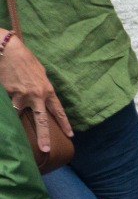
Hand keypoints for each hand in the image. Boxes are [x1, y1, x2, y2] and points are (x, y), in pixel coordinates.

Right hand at [0, 36, 72, 153]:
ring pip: (17, 113)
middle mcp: (35, 96)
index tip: (70, 135)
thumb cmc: (24, 58)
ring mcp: (19, 95)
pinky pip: (6, 103)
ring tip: (13, 117)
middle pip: (41, 121)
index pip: (58, 111)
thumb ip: (42, 85)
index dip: (64, 124)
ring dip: (15, 115)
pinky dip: (5, 103)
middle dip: (44, 137)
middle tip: (46, 149)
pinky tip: (5, 92)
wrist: (7, 49)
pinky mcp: (6, 93)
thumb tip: (41, 94)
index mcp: (47, 90)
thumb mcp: (40, 72)